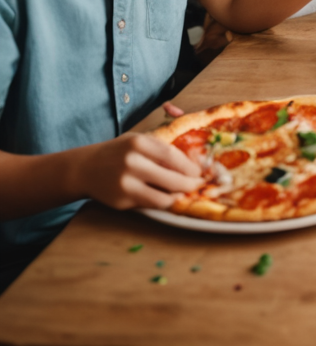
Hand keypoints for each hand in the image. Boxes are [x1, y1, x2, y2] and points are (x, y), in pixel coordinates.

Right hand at [73, 117, 201, 211]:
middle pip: (172, 178)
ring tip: (184, 192)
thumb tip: (192, 162)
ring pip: (162, 197)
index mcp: (139, 143)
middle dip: (190, 183)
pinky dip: (162, 202)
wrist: (84, 169)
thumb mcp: (138, 140)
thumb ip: (161, 148)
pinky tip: (168, 197)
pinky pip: (149, 205)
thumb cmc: (119, 152)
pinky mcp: (120, 201)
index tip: (200, 170)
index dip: (190, 166)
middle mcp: (132, 163)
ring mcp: (125, 184)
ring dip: (178, 196)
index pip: (173, 156)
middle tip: (198, 184)